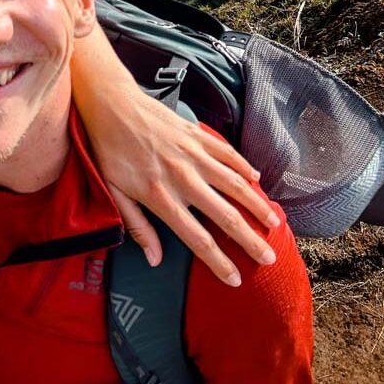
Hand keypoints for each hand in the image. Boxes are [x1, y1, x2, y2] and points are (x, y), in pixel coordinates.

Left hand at [91, 91, 279, 286]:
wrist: (112, 105)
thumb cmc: (108, 150)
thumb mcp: (113, 192)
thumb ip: (137, 226)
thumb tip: (155, 259)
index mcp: (160, 197)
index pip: (196, 238)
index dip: (218, 262)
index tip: (236, 279)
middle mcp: (183, 178)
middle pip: (225, 216)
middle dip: (250, 240)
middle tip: (270, 257)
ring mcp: (193, 155)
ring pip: (235, 184)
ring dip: (257, 205)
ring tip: (274, 222)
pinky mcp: (196, 135)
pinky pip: (228, 154)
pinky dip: (244, 167)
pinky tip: (257, 179)